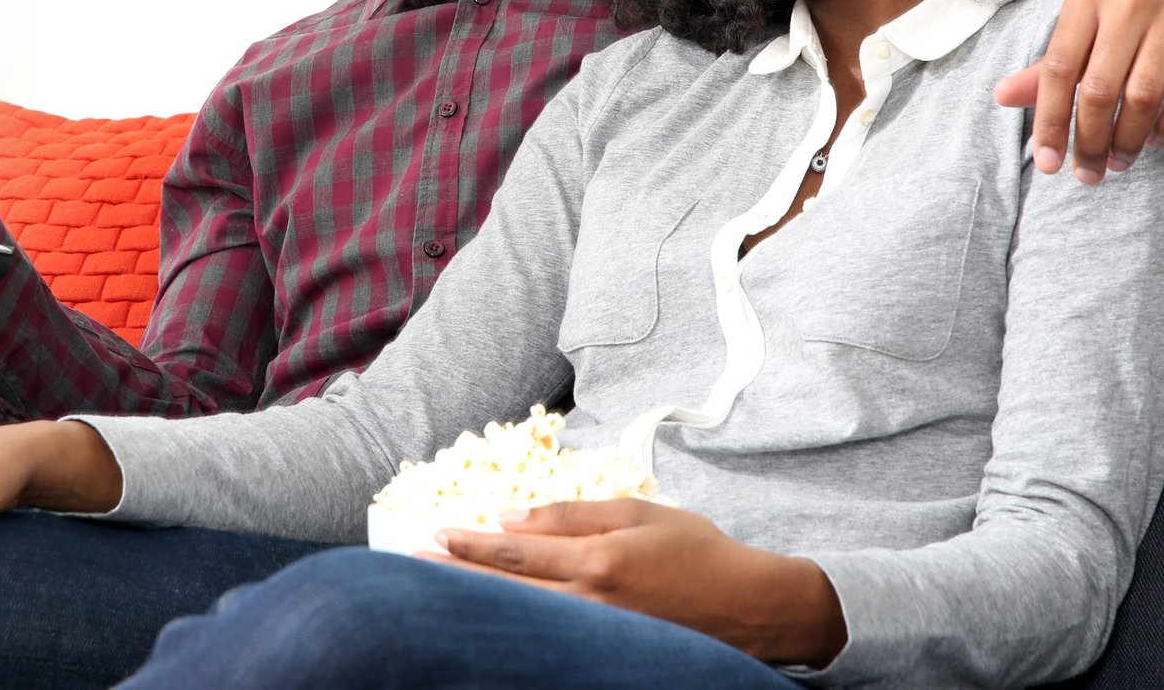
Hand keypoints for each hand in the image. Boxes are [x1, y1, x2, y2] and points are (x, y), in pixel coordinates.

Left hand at [430, 500, 845, 666]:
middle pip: (508, 591)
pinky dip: (516, 625)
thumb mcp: (639, 513)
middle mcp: (592, 602)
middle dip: (457, 576)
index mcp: (598, 560)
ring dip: (477, 602)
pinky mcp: (609, 651)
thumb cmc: (699, 551)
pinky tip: (494, 619)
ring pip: (523, 618)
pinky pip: (551, 636)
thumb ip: (574, 514)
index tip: (436, 534)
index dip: (471, 544)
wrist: (750, 606)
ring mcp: (599, 633)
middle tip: (413, 564)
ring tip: (438, 591)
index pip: (517, 553)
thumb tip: (514, 517)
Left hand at [995, 0, 1163, 183]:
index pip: (1058, 70)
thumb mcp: (1085, 20)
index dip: (1049, 121)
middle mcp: (1129, 3)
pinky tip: (1154, 141)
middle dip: (1089, 142)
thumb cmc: (1129, 3)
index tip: (1046, 163)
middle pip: (1100, 90)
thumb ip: (1048, 64)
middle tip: (1087, 173)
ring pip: (1143, 97)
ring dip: (1127, 141)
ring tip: (1118, 162)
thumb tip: (1000, 97)